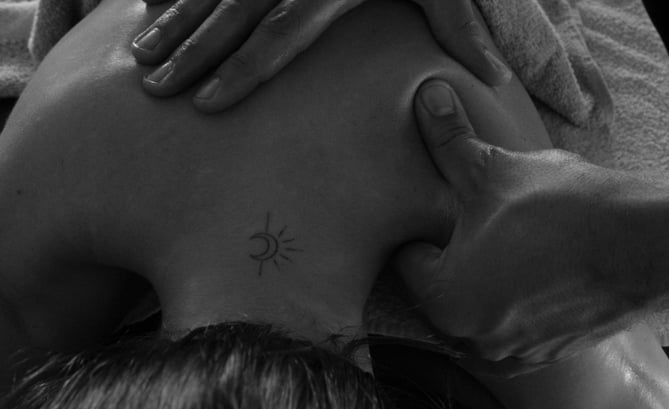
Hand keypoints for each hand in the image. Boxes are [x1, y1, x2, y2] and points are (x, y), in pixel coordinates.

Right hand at [132, 0, 511, 112]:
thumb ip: (461, 25)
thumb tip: (493, 80)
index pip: (280, 34)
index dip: (243, 70)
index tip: (208, 102)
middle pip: (231, 14)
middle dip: (190, 52)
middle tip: (155, 88)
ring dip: (171, 20)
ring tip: (137, 55)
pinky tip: (149, 7)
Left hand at [399, 80, 653, 375]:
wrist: (648, 246)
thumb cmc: (563, 211)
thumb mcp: (494, 170)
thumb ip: (449, 140)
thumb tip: (425, 97)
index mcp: (445, 302)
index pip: (406, 261)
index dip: (419, 228)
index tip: (438, 209)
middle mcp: (472, 340)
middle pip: (438, 289)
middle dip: (448, 256)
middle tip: (470, 221)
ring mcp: (513, 353)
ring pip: (476, 308)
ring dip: (481, 280)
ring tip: (505, 243)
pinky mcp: (547, 354)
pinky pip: (512, 324)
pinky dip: (515, 300)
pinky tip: (535, 269)